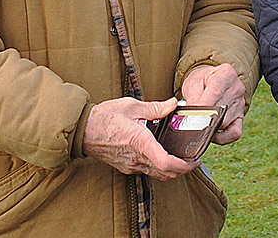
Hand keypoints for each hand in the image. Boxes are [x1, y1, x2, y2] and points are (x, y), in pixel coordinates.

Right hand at [81, 97, 200, 179]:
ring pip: (157, 174)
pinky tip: (162, 155)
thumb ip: (156, 107)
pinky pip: (147, 171)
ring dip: (172, 170)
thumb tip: (174, 104)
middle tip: (194, 160)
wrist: (83, 130)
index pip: (166, 163)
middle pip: (166, 173)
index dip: (184, 165)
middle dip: (183, 169)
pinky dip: (159, 167)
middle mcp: (136, 158)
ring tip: (181, 158)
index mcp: (140, 142)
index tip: (195, 160)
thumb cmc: (105, 117)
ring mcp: (130, 165)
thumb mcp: (132, 106)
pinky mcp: (125, 166)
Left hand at [180, 63, 245, 144]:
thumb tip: (193, 117)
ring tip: (199, 122)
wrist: (211, 81)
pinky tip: (212, 133)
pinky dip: (222, 137)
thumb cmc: (202, 81)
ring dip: (210, 126)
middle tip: (191, 121)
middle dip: (204, 117)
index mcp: (226, 74)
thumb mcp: (193, 82)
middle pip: (221, 109)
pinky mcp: (241, 117)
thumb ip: (193, 98)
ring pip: (225, 122)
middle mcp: (237, 88)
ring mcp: (240, 103)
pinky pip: (234, 133)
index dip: (204, 105)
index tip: (194, 116)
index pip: (216, 91)